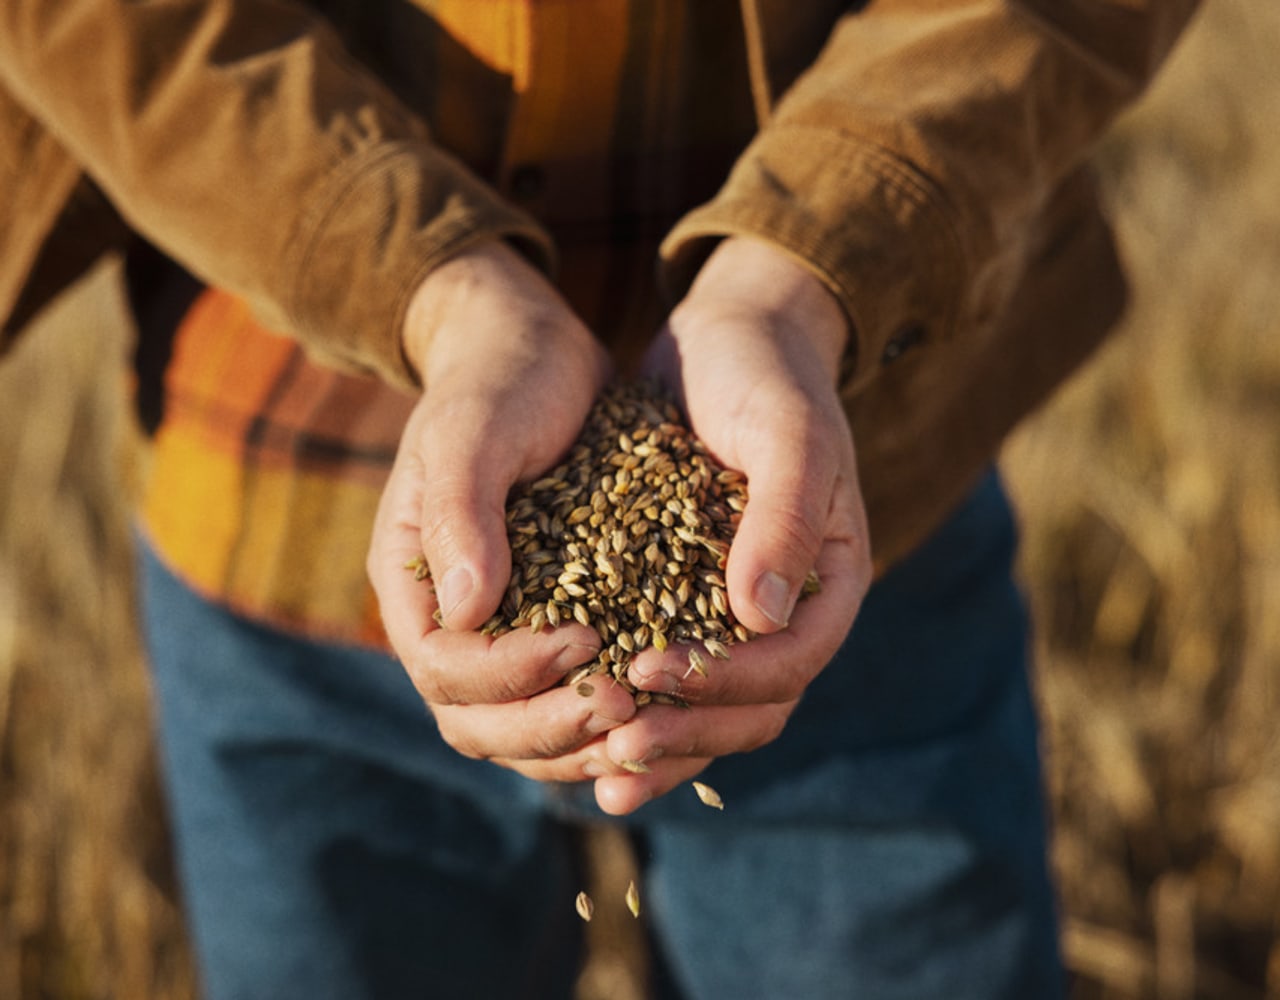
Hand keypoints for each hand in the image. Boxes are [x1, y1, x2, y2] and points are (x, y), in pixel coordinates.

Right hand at [367, 240, 637, 775]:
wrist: (534, 350)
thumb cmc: (499, 380)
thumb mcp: (474, 430)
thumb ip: (462, 512)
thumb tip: (466, 610)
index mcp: (413, 579)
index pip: (444, 667)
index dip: (509, 673)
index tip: (585, 641)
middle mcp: (448, 619)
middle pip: (478, 719)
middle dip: (549, 726)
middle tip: (623, 707)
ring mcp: (498, 628)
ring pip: (522, 726)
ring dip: (578, 740)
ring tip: (646, 723)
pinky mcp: (549, 622)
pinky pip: (567, 694)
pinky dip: (603, 716)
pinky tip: (660, 708)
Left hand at [591, 237, 873, 813]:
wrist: (727, 338)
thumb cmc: (765, 376)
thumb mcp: (785, 432)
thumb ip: (784, 516)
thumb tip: (762, 615)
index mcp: (830, 580)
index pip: (793, 661)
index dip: (727, 682)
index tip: (652, 672)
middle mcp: (788, 609)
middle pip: (753, 707)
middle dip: (687, 731)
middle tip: (615, 740)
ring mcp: (737, 613)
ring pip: (710, 709)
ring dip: (660, 743)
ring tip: (597, 772)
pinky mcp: (685, 601)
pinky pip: (669, 675)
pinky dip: (637, 710)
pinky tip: (584, 736)